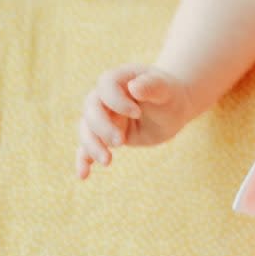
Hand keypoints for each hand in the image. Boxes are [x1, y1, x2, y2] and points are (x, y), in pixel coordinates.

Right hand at [76, 64, 192, 178]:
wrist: (170, 108)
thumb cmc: (168, 94)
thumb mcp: (164, 88)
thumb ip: (151, 86)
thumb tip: (134, 88)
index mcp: (115, 80)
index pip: (105, 87)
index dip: (116, 101)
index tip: (137, 113)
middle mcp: (103, 98)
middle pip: (91, 110)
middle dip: (102, 127)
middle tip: (120, 142)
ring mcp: (103, 118)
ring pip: (87, 130)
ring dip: (92, 146)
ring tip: (107, 161)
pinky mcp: (105, 136)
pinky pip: (89, 147)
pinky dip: (84, 160)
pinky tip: (83, 175)